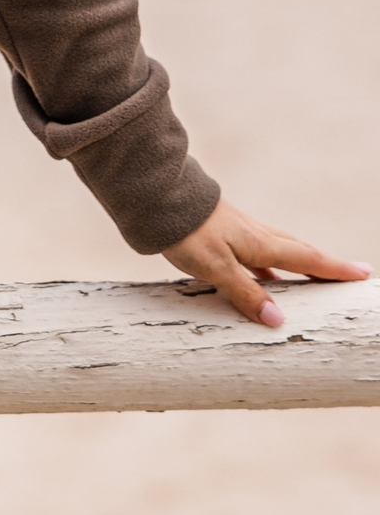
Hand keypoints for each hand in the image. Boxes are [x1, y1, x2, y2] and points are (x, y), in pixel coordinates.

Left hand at [162, 198, 369, 325]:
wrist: (156, 196)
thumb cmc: (186, 230)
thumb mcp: (215, 267)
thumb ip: (245, 293)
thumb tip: (278, 318)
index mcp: (260, 242)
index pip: (306, 258)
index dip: (335, 268)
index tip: (363, 273)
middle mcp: (254, 235)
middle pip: (298, 251)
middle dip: (324, 264)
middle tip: (349, 273)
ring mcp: (237, 231)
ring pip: (277, 250)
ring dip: (297, 265)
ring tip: (312, 281)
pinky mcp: (220, 232)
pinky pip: (255, 253)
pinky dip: (268, 267)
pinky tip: (262, 278)